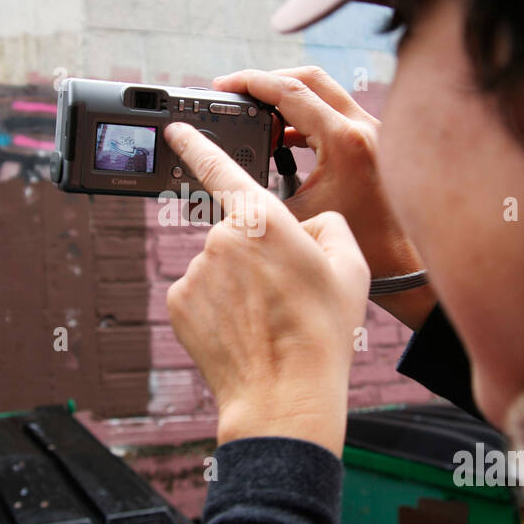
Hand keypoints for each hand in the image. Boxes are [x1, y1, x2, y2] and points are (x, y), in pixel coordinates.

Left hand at [163, 121, 370, 458]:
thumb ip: (327, 227)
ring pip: (218, 267)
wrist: (285, 395)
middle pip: (236, 233)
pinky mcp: (178, 302)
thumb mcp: (349, 267)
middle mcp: (221, 237)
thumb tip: (308, 226)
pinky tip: (241, 331)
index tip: (174, 128)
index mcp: (263, 219)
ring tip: (266, 320)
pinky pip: (200, 294)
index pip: (220, 167)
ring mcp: (196, 271)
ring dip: (237, 285)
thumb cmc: (322, 331)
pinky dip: (217, 308)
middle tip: (283, 295)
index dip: (195, 143)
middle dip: (255, 256)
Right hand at [212, 67, 434, 330]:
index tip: (224, 84)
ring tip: (257, 115)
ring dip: (288, 99)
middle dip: (268, 80)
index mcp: (345, 141)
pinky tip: (284, 139)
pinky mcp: (376, 141)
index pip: (290, 91)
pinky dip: (306, 117)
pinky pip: (335, 113)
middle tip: (237, 90)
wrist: (405, 265)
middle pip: (308, 79)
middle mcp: (364, 127)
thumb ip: (260, 192)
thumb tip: (226, 175)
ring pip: (323, 93)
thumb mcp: (296, 217)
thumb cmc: (359, 247)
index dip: (251, 82)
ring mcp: (375, 131)